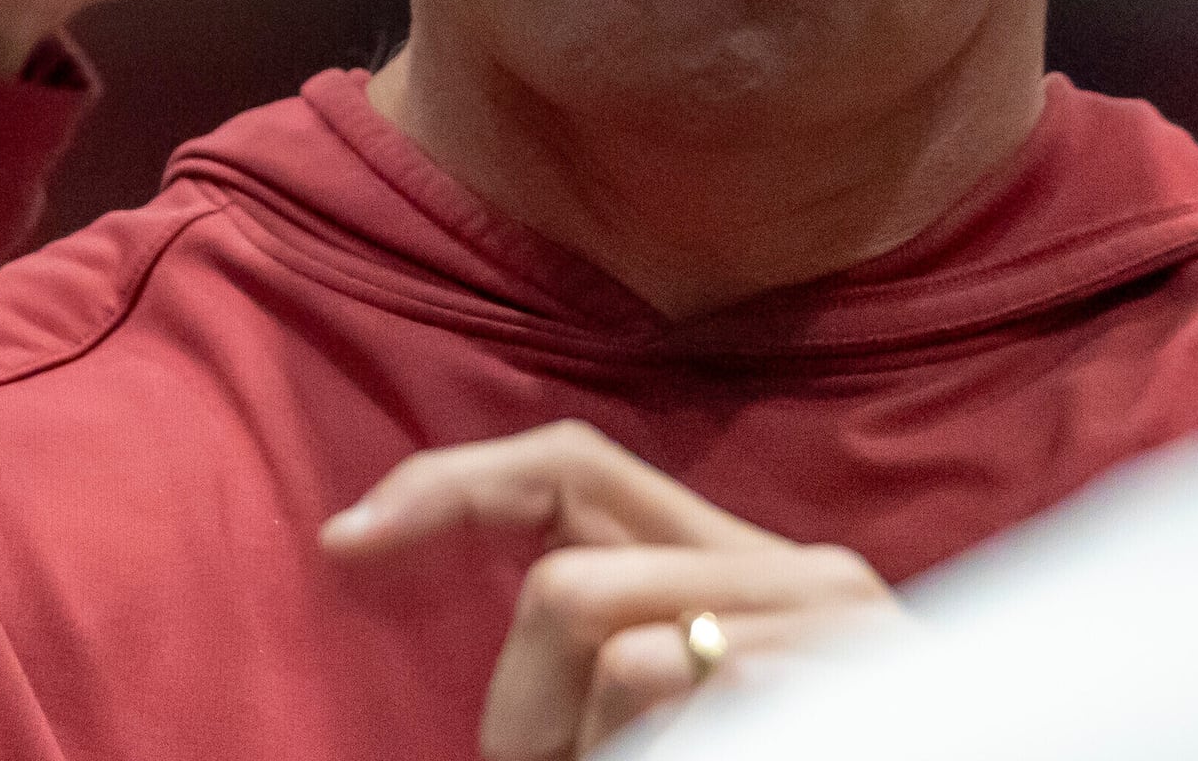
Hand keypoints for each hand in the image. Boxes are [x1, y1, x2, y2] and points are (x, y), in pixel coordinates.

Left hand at [322, 420, 902, 759]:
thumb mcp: (671, 700)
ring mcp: (838, 631)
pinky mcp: (854, 687)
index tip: (343, 544)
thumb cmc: (772, 752)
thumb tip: (399, 553)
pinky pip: (676, 698)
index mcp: (744, 562)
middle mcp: (804, 573)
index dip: (447, 487)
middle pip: (568, 591)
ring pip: (621, 659)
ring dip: (587, 753)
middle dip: (521, 715)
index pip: (570, 464)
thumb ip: (600, 634)